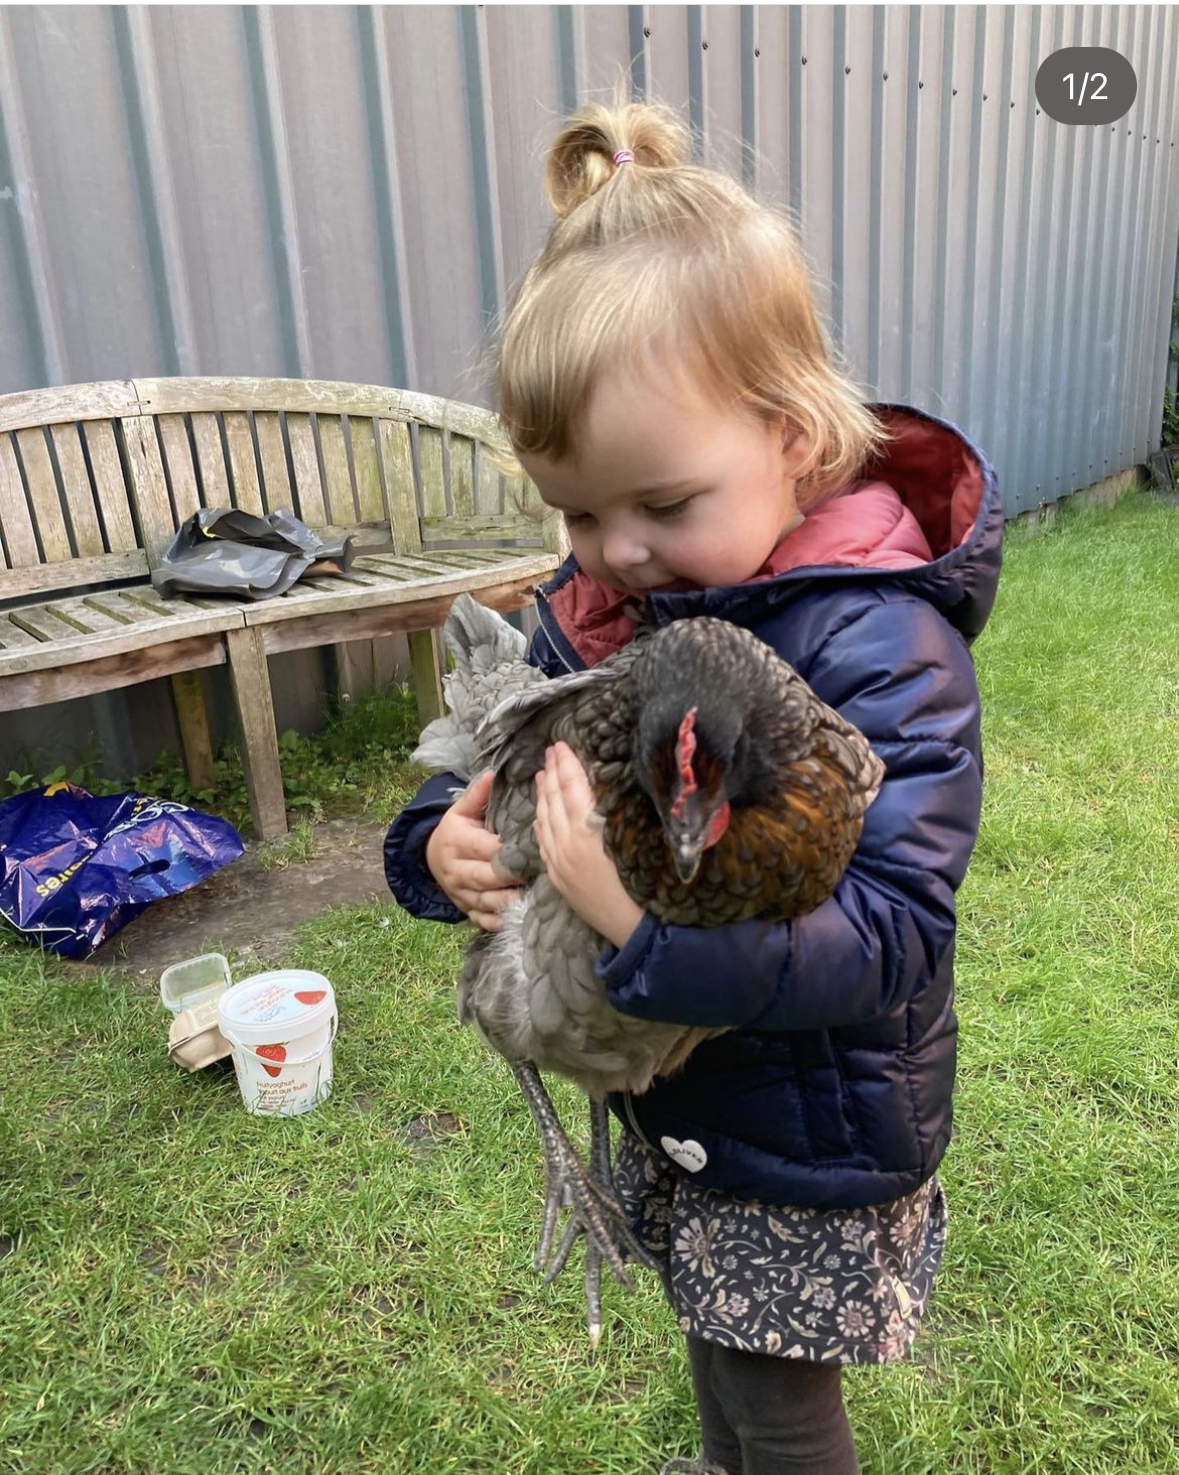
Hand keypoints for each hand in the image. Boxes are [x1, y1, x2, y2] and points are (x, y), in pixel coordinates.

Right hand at [425, 770, 520, 930]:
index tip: (531, 847)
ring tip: (532, 896)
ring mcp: (461, 893)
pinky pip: (483, 920)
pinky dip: (500, 921)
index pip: (485, 847)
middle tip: (539, 873)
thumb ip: (477, 795)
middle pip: (487, 877)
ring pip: (487, 901)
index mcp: (457, 842)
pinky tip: (518, 917)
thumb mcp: (460, 810)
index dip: (508, 850)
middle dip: (512, 877)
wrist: (429, 859)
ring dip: (509, 901)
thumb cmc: (455, 831)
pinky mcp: (466, 910)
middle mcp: (456, 870)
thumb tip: (493, 774)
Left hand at [533, 742, 643, 949]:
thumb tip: (607, 786)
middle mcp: (568, 842)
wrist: (634, 927)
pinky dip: (539, 822)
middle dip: (550, 773)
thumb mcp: (637, 837)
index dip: (566, 763)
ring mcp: (559, 860)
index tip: (561, 744)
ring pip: (543, 819)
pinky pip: (541, 842)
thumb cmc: (647, 882)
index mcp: (588, 828)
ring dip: (541, 794)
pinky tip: (539, 814)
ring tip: (540, 775)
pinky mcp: (557, 877)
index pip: (572, 786)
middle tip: (549, 752)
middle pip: (554, 798)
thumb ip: (619, 809)